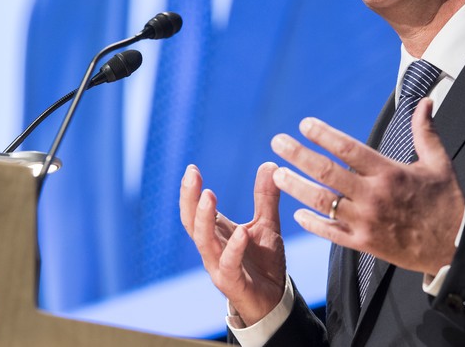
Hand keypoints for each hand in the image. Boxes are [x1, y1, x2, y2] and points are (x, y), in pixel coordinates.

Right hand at [179, 162, 285, 324]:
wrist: (274, 300)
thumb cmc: (263, 263)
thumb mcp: (266, 224)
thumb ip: (265, 197)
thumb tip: (269, 164)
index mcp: (217, 233)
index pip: (196, 210)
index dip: (191, 190)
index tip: (191, 168)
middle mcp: (212, 248)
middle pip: (191, 222)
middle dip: (189, 198)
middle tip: (192, 175)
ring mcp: (219, 266)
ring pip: (204, 242)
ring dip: (204, 219)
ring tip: (208, 196)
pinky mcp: (232, 283)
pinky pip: (228, 265)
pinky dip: (233, 249)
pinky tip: (241, 233)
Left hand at [270, 98, 464, 274]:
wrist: (454, 247)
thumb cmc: (445, 202)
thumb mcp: (439, 163)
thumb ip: (425, 131)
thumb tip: (424, 101)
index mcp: (390, 173)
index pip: (348, 149)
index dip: (324, 135)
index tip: (305, 124)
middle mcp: (374, 196)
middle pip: (328, 173)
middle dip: (299, 155)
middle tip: (277, 142)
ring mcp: (367, 221)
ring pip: (324, 202)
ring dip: (297, 187)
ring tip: (277, 174)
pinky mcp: (365, 244)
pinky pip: (332, 233)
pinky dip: (313, 223)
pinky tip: (297, 213)